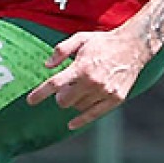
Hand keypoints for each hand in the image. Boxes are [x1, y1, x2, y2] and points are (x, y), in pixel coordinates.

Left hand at [24, 28, 151, 128]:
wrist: (134, 47)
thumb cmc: (103, 42)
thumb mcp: (80, 38)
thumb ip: (60, 50)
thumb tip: (47, 66)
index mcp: (81, 67)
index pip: (54, 84)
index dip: (40, 94)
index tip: (30, 101)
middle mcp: (93, 82)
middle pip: (64, 101)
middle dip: (59, 97)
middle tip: (64, 89)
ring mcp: (105, 92)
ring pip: (78, 107)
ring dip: (73, 101)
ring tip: (79, 90)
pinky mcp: (116, 99)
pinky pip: (94, 115)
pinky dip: (81, 120)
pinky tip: (71, 124)